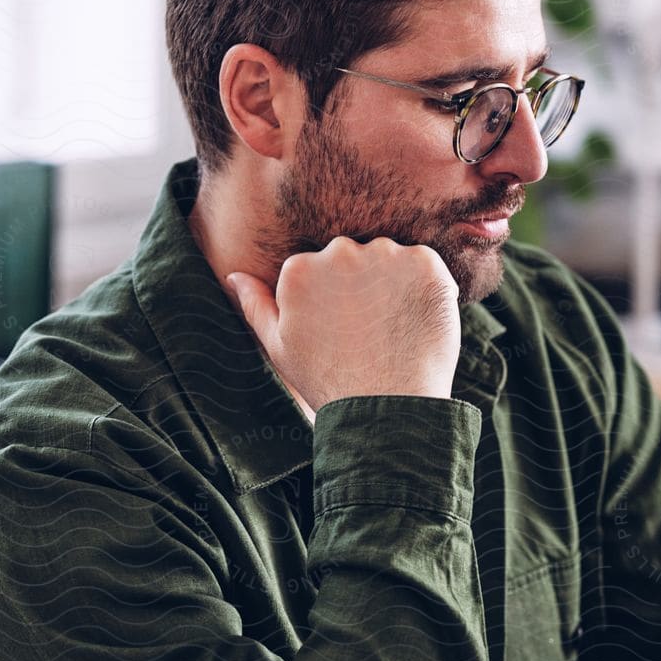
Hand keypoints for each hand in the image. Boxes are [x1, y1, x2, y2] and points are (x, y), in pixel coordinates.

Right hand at [224, 236, 461, 410]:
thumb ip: (256, 305)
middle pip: (355, 257)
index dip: (336, 301)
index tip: (343, 331)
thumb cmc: (329, 381)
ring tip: (393, 331)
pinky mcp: (426, 264)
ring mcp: (385, 255)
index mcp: (298, 269)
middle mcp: (339, 252)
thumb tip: (234, 275)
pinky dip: (426, 288)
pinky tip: (416, 322)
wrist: (388, 408)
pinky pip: (426, 264)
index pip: (321, 267)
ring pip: (391, 259)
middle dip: (364, 286)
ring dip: (396, 284)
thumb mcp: (280, 347)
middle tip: (370, 333)